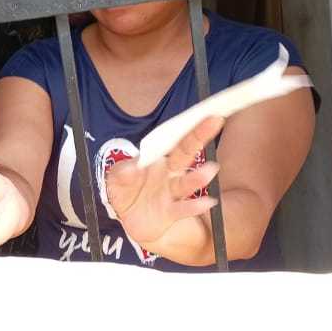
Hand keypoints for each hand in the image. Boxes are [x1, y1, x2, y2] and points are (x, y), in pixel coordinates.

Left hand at [106, 116, 223, 256]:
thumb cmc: (126, 189)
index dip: (189, 126)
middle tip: (214, 120)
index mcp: (159, 159)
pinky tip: (207, 202)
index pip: (175, 139)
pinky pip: (183, 209)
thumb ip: (122, 171)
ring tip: (210, 169)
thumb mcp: (117, 178)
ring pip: (186, 183)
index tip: (206, 112)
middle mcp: (170, 173)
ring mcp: (172, 193)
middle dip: (199, 136)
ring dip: (197, 177)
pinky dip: (194, 206)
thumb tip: (132, 167)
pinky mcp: (171, 213)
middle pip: (186, 152)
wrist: (126, 218)